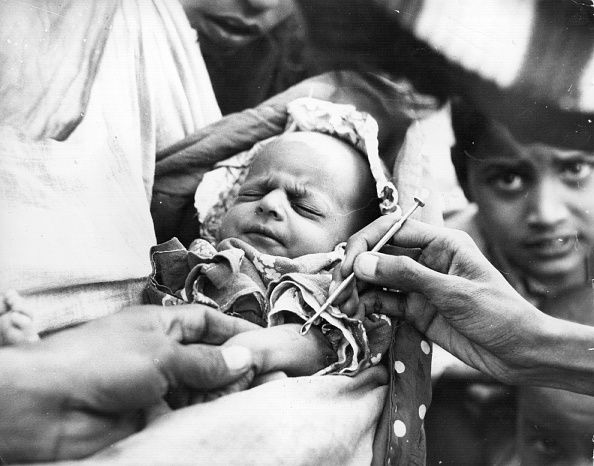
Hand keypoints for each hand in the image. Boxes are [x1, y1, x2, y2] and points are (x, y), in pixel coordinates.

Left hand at [0, 305, 258, 462]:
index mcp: (159, 324)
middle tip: (268, 376)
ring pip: (200, 389)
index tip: (263, 340)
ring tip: (254, 398)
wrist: (49, 405)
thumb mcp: (161, 353)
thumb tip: (243, 359)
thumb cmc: (99, 361)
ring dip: (224, 393)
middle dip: (235, 366)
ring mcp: (156, 387)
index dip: (234, 328)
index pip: (205, 321)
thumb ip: (204, 361)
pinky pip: (187, 415)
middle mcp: (160, 354)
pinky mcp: (151, 418)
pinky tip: (225, 418)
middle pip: (207, 357)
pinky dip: (206, 416)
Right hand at [334, 215, 547, 384]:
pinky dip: (369, 306)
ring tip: (346, 308)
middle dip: (356, 270)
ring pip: (378, 280)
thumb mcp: (452, 292)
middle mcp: (427, 259)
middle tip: (339, 291)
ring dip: (359, 291)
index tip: (348, 266)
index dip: (366, 244)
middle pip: (380, 254)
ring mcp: (420, 285)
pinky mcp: (417, 310)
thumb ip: (406, 275)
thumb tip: (363, 263)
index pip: (392, 229)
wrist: (520, 353)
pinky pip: (385, 302)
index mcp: (442, 242)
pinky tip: (360, 313)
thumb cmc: (499, 314)